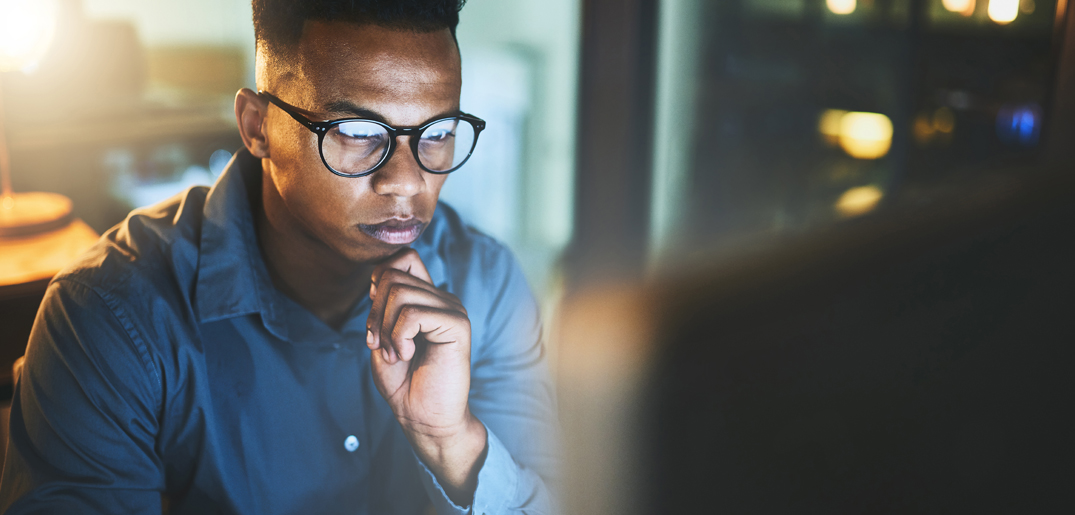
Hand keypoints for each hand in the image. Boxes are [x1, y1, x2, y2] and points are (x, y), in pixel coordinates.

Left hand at [365, 248, 486, 502]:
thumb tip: (380, 279)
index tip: (376, 320)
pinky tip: (407, 355)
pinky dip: (398, 337)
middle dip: (374, 311)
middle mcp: (442, 298)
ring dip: (384, 328)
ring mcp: (452, 309)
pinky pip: (412, 315)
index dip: (380, 280)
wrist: (423, 417)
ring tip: (395, 354)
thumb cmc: (403, 382)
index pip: (403, 257)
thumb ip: (382, 305)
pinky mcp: (457, 325)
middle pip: (393, 275)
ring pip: (399, 293)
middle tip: (380, 344)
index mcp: (427, 298)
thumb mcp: (382, 336)